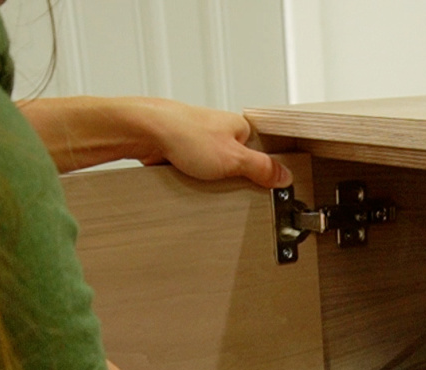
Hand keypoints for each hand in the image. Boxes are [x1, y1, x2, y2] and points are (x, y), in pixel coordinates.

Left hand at [131, 98, 291, 188]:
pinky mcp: (179, 148)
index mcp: (238, 126)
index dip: (263, 172)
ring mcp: (198, 138)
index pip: (263, 152)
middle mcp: (219, 129)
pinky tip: (187, 179)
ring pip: (213, 167)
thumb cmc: (182, 132)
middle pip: (238, 162)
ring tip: (202, 180)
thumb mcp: (234, 158)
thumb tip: (284, 176)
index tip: (264, 187)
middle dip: (232, 178)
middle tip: (227, 184)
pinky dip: (191, 176)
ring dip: (209, 178)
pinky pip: (193, 169)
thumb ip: (262, 168)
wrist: (141, 129)